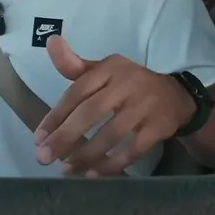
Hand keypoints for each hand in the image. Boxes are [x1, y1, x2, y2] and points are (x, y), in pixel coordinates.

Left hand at [33, 35, 194, 176]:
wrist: (176, 96)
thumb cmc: (129, 84)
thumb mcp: (103, 70)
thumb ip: (74, 64)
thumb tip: (51, 40)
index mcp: (111, 68)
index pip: (78, 91)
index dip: (56, 115)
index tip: (39, 138)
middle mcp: (128, 84)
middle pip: (91, 112)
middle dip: (65, 137)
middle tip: (44, 158)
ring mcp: (145, 106)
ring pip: (111, 134)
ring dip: (85, 155)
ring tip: (65, 169)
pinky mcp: (159, 127)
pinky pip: (132, 150)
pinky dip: (111, 164)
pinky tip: (92, 174)